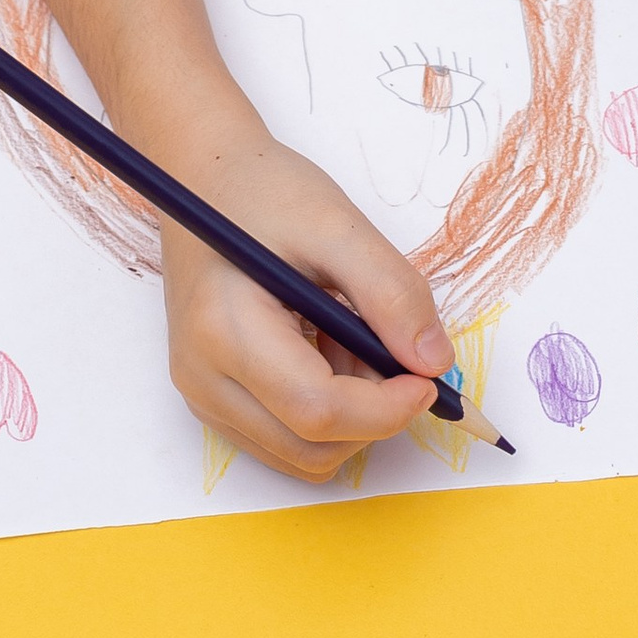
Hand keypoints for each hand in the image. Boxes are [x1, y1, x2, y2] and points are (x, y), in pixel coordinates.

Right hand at [154, 118, 453, 481]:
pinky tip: (324, 351)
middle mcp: (203, 379)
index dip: (386, 408)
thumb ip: (391, 292)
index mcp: (225, 331)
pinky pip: (285, 440)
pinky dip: (324, 413)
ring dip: (350, 415)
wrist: (205, 181)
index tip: (428, 377)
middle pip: (312, 448)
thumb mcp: (337, 225)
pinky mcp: (212, 400)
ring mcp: (203, 396)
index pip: (317, 412)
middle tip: (385, 345)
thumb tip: (434, 361)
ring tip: (348, 337)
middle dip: (372, 414)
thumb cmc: (264, 193)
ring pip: (303, 456)